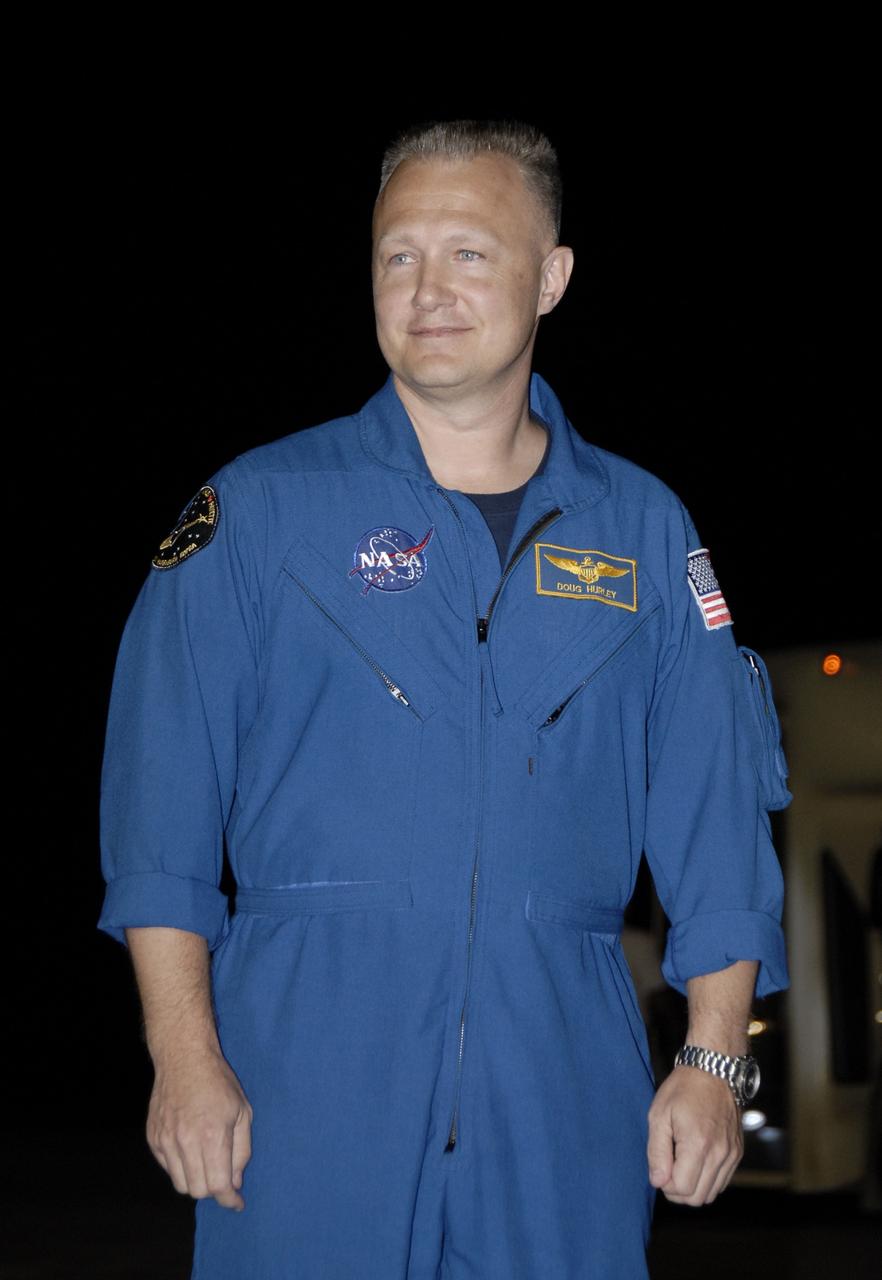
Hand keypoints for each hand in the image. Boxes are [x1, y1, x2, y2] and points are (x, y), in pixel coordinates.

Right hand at [146, 1046, 252, 1210]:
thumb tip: (234, 1182)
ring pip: (181, 1184)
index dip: (229, 1200)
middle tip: (224, 1176)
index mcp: (212, 1136)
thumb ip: (241, 1151)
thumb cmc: (219, 1082)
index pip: (218, 1186)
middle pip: (198, 1191)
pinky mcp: (153, 1139)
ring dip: (196, 1181)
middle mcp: (185, 1142)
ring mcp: (165, 1141)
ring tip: (207, 1163)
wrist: (183, 1058)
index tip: (237, 1202)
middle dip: (214, 1189)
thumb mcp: (243, 1111)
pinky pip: (168, 1169)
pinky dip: (181, 1168)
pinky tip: (191, 1150)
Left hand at [646, 1065, 742, 1204]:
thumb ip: (657, 1151)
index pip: (682, 1189)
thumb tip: (658, 1182)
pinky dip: (707, 1180)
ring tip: (680, 1165)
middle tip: (667, 1170)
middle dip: (678, 1191)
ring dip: (693, 1188)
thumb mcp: (659, 1114)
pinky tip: (695, 1162)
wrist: (714, 1070)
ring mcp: (731, 1154)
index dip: (665, 1185)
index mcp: (698, 1144)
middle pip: (698, 1198)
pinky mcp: (737, 1152)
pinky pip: (722, 1181)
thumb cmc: (683, 1089)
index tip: (659, 1168)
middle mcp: (719, 1154)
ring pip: (711, 1193)